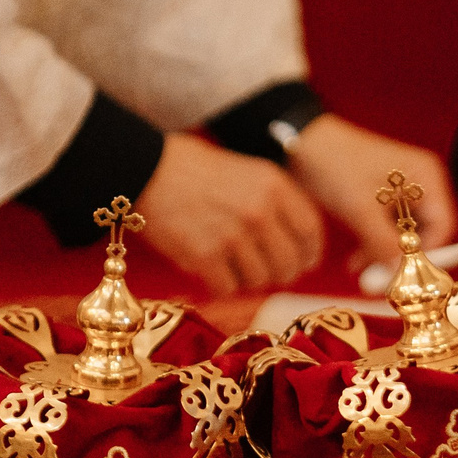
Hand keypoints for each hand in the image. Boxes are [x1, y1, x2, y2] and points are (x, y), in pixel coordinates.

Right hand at [135, 132, 324, 294]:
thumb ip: (277, 203)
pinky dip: (221, 286)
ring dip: (247, 280)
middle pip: (289, 263)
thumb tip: (301, 246)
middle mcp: (259, 211)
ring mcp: (233, 235)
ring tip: (231, 267)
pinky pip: (228, 289)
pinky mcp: (205, 256)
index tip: (303, 262)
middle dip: (279, 274)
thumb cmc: (195, 170)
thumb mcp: (248, 172)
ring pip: (259, 281)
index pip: (311, 231)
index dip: (309, 254)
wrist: (146, 169)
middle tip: (264, 273)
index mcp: (274, 186)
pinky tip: (211, 273)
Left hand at [286, 117, 456, 270]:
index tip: (405, 272)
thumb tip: (399, 271)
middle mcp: (420, 184)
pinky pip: (387, 231)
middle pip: (424, 233)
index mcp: (426, 177)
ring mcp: (401, 193)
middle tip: (380, 277)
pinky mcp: (382, 201)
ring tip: (361, 269)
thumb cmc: (336, 163)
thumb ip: (383, 242)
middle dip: (401, 256)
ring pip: (403, 236)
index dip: (427, 252)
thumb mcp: (361, 208)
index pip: (442, 225)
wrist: (303, 145)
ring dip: (384, 255)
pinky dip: (374, 246)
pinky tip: (356, 260)